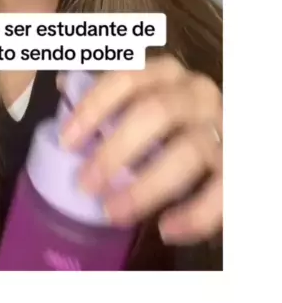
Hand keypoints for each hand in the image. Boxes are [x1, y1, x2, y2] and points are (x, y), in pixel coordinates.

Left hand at [58, 57, 222, 244]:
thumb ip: (108, 93)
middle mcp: (198, 94)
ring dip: (146, 186)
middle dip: (116, 150)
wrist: (228, 142)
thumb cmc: (172, 119)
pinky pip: (221, 191)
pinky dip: (195, 213)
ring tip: (113, 212)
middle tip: (86, 183)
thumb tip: (64, 82)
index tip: (67, 141)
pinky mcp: (239, 167)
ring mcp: (222, 129)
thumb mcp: (142, 97)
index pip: (127, 78)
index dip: (94, 107)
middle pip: (157, 112)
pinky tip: (166, 229)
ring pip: (187, 151)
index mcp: (167, 74)